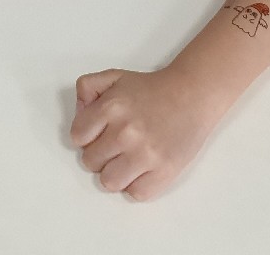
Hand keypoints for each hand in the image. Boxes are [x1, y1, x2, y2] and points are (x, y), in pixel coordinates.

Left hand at [69, 67, 224, 200]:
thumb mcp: (114, 76)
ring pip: (109, 182)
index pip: (78, 137)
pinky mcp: (165, 171)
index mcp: (111, 107)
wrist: (192, 95)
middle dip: (100, 155)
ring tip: (126, 161)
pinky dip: (137, 185)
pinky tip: (143, 170)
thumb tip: (79, 114)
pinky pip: (136, 194)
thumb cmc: (152, 88)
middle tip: (115, 146)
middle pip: (90, 162)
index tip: (98, 134)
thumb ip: (87, 88)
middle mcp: (125, 132)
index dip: (86, 137)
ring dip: (114, 174)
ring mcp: (145, 154)